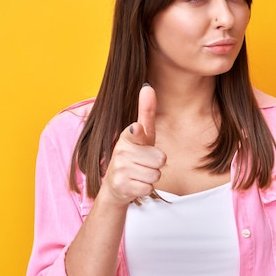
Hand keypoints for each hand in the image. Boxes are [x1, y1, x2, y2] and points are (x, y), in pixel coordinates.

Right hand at [100, 84, 165, 205]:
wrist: (115, 185)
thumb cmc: (134, 155)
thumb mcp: (142, 134)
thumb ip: (146, 111)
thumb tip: (147, 87)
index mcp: (127, 136)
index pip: (137, 132)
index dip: (138, 132)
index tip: (136, 129)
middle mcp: (121, 151)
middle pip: (160, 159)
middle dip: (156, 164)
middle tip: (144, 163)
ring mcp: (120, 169)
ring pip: (156, 174)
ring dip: (151, 176)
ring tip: (139, 173)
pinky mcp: (122, 186)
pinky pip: (149, 187)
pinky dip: (146, 188)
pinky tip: (135, 184)